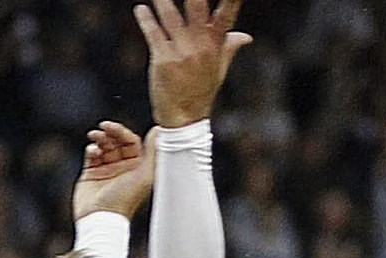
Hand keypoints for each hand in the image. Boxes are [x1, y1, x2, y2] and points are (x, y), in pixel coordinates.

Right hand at [71, 121, 155, 221]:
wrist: (100, 219)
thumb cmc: (124, 199)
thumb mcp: (144, 175)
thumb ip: (153, 151)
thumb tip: (159, 128)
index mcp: (136, 166)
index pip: (130, 141)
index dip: (121, 131)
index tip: (110, 126)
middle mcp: (122, 167)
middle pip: (116, 141)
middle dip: (109, 133)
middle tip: (102, 127)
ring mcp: (106, 170)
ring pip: (103, 146)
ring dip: (99, 139)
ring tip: (94, 137)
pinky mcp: (90, 175)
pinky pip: (91, 156)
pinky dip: (91, 150)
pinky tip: (91, 151)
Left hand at [138, 0, 248, 128]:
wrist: (184, 118)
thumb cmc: (201, 93)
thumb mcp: (219, 70)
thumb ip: (229, 48)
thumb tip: (246, 36)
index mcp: (216, 45)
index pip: (227, 15)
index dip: (231, 0)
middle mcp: (200, 45)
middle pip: (198, 10)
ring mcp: (181, 51)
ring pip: (172, 18)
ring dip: (163, 2)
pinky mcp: (163, 59)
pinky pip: (154, 34)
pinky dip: (146, 20)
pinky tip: (140, 9)